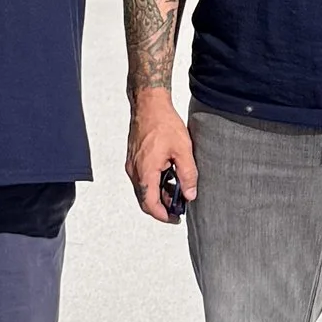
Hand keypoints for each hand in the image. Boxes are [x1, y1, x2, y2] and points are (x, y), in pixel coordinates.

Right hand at [126, 88, 196, 222]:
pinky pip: (141, 179)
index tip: (175, 218)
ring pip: (143, 189)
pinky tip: (168, 177)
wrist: (148, 104)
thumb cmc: (163, 122)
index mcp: (145, 171)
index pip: (150, 203)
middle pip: (144, 199)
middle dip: (161, 207)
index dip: (163, 215)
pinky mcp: (133, 159)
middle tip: (177, 209)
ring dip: (157, 194)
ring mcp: (132, 165)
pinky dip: (153, 184)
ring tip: (176, 192)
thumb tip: (190, 195)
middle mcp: (134, 171)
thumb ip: (188, 174)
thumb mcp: (183, 149)